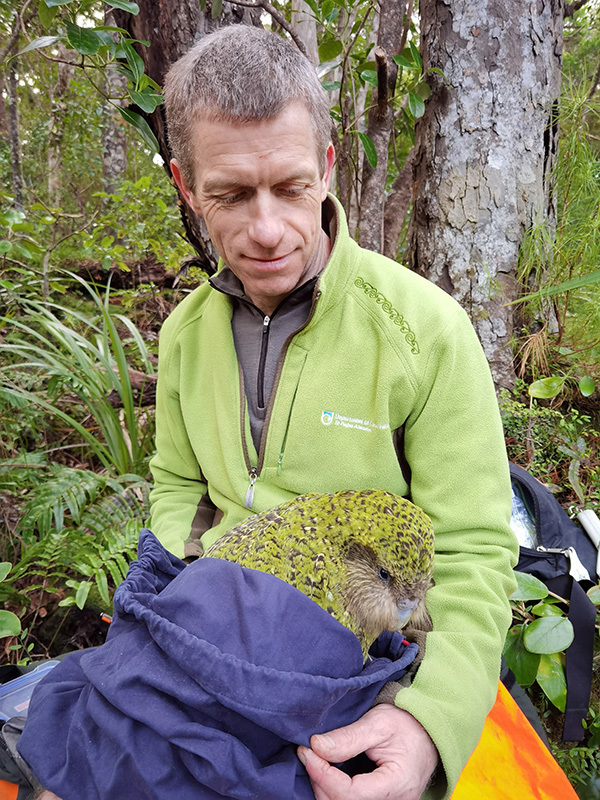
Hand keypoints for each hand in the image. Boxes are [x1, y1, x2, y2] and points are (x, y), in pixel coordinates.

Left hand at [297, 704, 438, 799]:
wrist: (428, 734)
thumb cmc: (406, 725)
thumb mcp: (379, 723)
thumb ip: (349, 737)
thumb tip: (316, 746)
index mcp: (397, 783)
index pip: (350, 793)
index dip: (322, 774)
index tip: (306, 750)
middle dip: (319, 781)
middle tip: (308, 753)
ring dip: (324, 788)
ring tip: (316, 761)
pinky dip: (334, 792)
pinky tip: (326, 773)